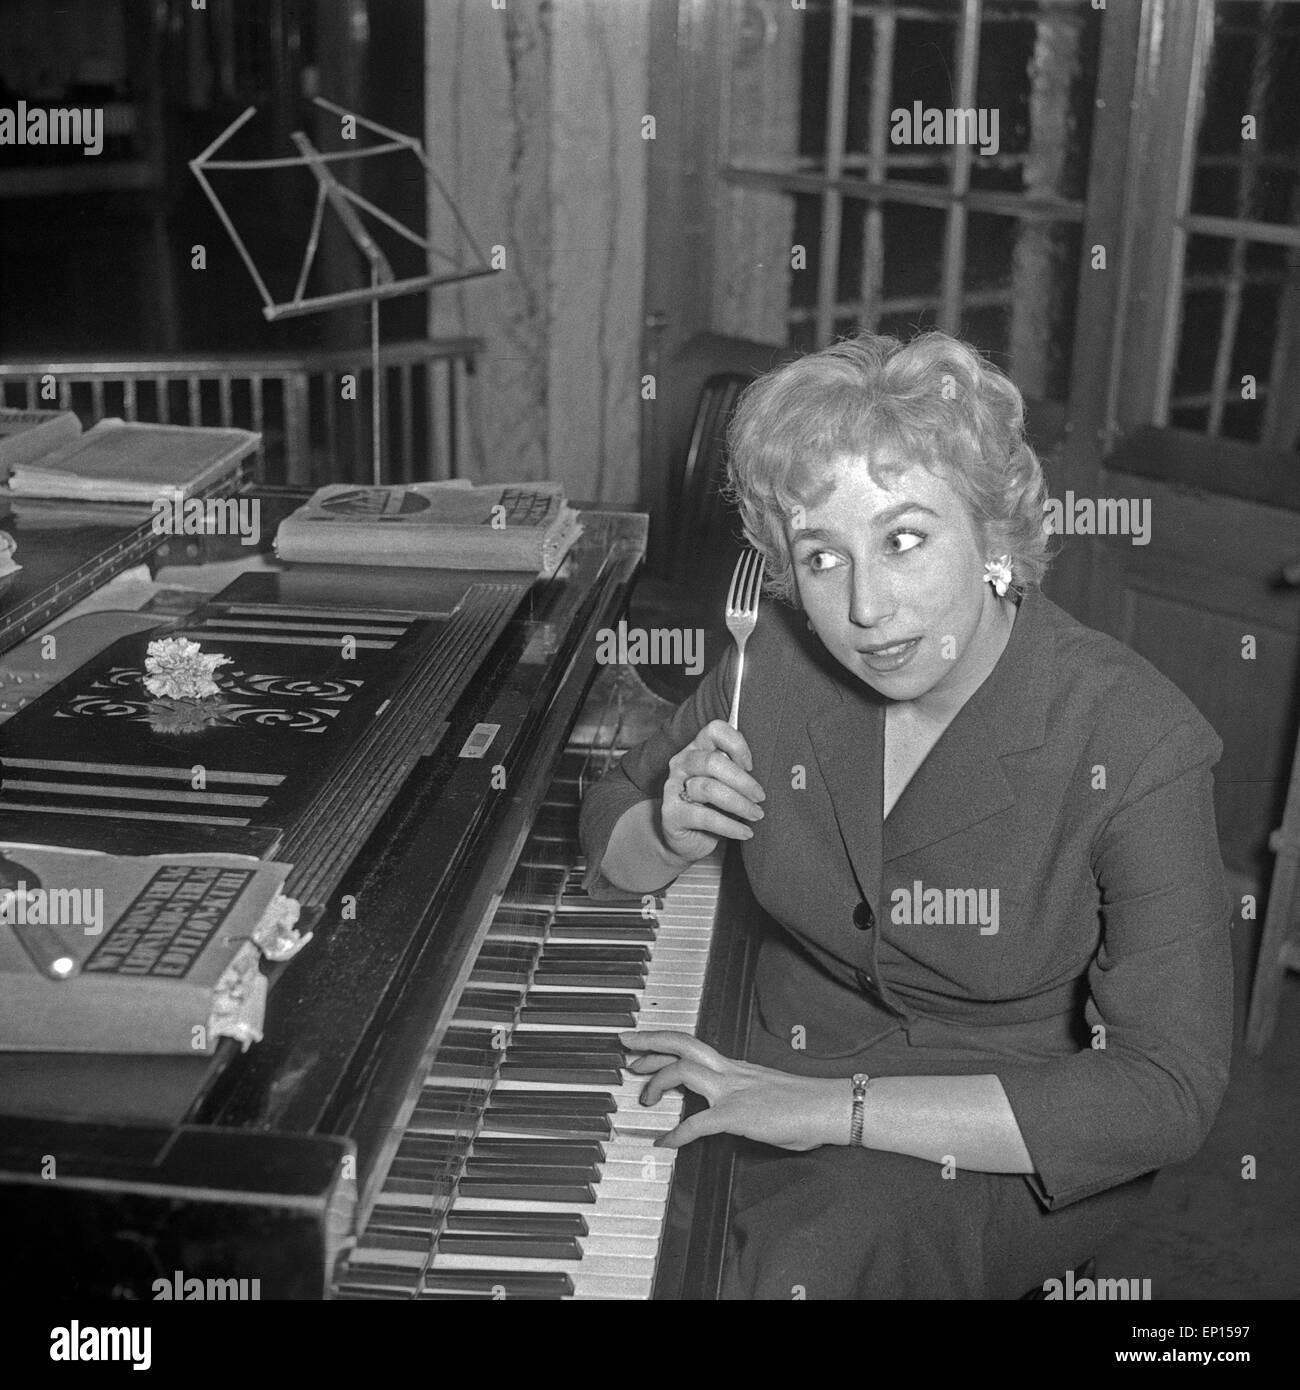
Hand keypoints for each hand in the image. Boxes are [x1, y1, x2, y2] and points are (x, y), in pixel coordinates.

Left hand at [621, 1030, 845, 1151]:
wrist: (828, 1105)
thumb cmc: (804, 1104)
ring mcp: (732, 1092)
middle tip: (625, 1045)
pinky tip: (666, 1143)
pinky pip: (698, 1123)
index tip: (643, 1043)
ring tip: (642, 1098)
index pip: (692, 1046)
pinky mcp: (737, 1115)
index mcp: (735, 1067)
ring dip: (658, 1082)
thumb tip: (725, 1108)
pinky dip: (678, 1133)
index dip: (663, 1042)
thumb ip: (742, 1095)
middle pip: (682, 1045)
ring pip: (684, 1070)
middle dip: (650, 1042)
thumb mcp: (765, 1093)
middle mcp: (730, 1072)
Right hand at [660, 719, 765, 862]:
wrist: (687, 840)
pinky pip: (704, 817)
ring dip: (739, 803)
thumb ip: (737, 771)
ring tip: (756, 815)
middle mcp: (682, 763)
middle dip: (742, 781)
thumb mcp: (726, 784)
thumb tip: (767, 770)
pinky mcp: (671, 813)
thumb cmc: (712, 806)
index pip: (714, 730)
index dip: (736, 744)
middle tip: (760, 797)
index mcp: (697, 749)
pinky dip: (730, 826)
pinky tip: (745, 832)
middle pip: (712, 762)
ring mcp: (672, 787)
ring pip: (708, 789)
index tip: (751, 765)